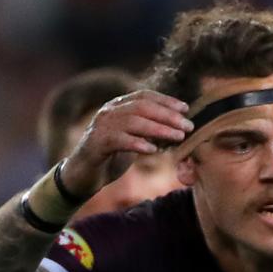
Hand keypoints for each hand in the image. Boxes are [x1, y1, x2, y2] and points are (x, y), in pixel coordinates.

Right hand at [62, 90, 192, 199]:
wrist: (85, 175)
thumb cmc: (113, 156)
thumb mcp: (136, 140)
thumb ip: (152, 131)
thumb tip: (180, 128)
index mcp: (117, 107)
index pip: (144, 96)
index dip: (166, 100)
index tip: (185, 108)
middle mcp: (108, 112)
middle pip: (141, 107)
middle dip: (168, 115)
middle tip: (188, 125)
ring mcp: (101, 127)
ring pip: (133, 122)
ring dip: (159, 129)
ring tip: (179, 136)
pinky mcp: (96, 144)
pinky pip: (119, 140)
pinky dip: (138, 144)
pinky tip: (153, 150)